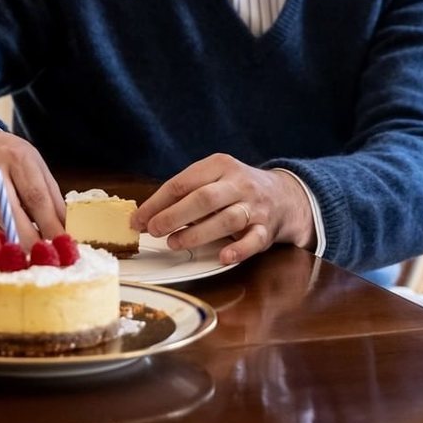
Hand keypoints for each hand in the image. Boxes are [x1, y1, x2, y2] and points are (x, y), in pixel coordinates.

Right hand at [0, 128, 64, 247]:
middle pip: (7, 212)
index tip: (60, 243)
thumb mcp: (37, 166)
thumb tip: (65, 229)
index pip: (35, 196)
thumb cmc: (10, 158)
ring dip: (1, 241)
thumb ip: (52, 196)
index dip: (48, 224)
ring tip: (17, 250)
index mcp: (17, 159)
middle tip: (39, 256)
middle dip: (26, 239)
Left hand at [131, 154, 313, 264]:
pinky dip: (238, 249)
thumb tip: (146, 216)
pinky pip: (254, 240)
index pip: (183, 183)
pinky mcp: (266, 229)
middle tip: (153, 230)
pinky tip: (223, 257)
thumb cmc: (235, 189)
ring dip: (198, 233)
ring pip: (227, 219)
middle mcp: (239, 184)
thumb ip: (184, 194)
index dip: (157, 203)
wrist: (284, 196)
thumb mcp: (213, 179)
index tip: (138, 220)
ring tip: (174, 243)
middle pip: (204, 198)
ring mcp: (255, 207)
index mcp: (220, 165)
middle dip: (175, 215)